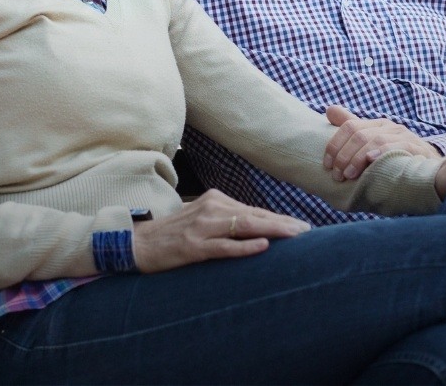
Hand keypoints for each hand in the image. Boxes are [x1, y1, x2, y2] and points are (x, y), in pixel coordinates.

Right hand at [131, 189, 309, 272]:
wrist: (138, 244)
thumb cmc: (173, 234)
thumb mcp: (201, 220)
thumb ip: (226, 220)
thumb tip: (257, 230)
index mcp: (215, 199)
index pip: (253, 210)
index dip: (278, 219)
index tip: (300, 227)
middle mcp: (211, 208)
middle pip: (254, 215)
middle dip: (283, 224)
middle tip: (307, 232)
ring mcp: (202, 227)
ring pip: (245, 227)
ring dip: (273, 232)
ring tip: (295, 237)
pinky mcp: (193, 246)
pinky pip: (224, 246)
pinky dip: (245, 246)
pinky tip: (263, 246)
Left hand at [324, 105, 442, 180]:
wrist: (431, 171)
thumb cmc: (397, 159)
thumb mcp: (374, 143)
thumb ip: (352, 127)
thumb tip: (329, 109)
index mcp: (377, 125)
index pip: (350, 126)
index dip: (334, 145)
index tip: (327, 164)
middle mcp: (389, 127)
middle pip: (359, 134)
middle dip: (343, 156)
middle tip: (337, 175)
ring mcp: (403, 136)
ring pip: (374, 140)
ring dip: (357, 159)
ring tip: (348, 175)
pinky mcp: (415, 148)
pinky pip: (395, 147)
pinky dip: (380, 153)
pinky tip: (370, 162)